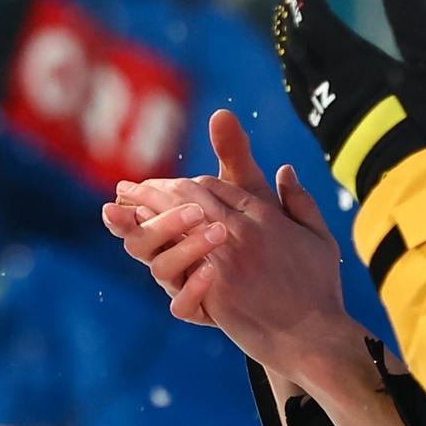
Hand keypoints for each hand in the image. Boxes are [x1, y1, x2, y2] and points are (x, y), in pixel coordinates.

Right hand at [102, 108, 269, 323]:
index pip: (145, 210)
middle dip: (159, 221)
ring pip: (160, 271)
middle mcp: (175, 257)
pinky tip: (213, 272)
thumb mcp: (252, 195)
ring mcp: (186, 286)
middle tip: (194, 210)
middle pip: (141, 242)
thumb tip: (222, 112)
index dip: (136, 198)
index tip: (128, 187)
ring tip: (217, 234)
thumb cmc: (267, 240)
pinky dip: (193, 289)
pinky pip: (182, 307)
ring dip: (183, 248)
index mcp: (177, 228)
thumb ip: (234, 156)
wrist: (297, 302)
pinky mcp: (204, 313)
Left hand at [121, 163, 367, 389]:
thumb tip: (285, 169)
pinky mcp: (214, 286)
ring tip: (127, 204)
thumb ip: (300, 201)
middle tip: (132, 187)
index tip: (170, 185)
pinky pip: (177, 260)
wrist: (312, 336)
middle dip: (158, 188)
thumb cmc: (319, 291)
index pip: (216, 185)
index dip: (188, 183)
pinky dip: (155, 244)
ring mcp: (225, 257)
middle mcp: (242, 230)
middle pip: (190, 196)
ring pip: (177, 220)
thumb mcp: (319, 238)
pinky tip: (137, 238)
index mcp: (265, 215)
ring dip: (148, 208)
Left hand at [272, 0, 425, 197]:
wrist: (417, 186)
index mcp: (347, 64)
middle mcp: (325, 87)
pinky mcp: (326, 137)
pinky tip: (302, 74)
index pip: (313, 15)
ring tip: (294, 23)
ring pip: (293, 69)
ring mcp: (322, 115)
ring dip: (290, 40)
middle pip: (296, 40)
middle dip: (293, 10)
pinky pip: (299, 95)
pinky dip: (296, 72)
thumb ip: (412, 18)